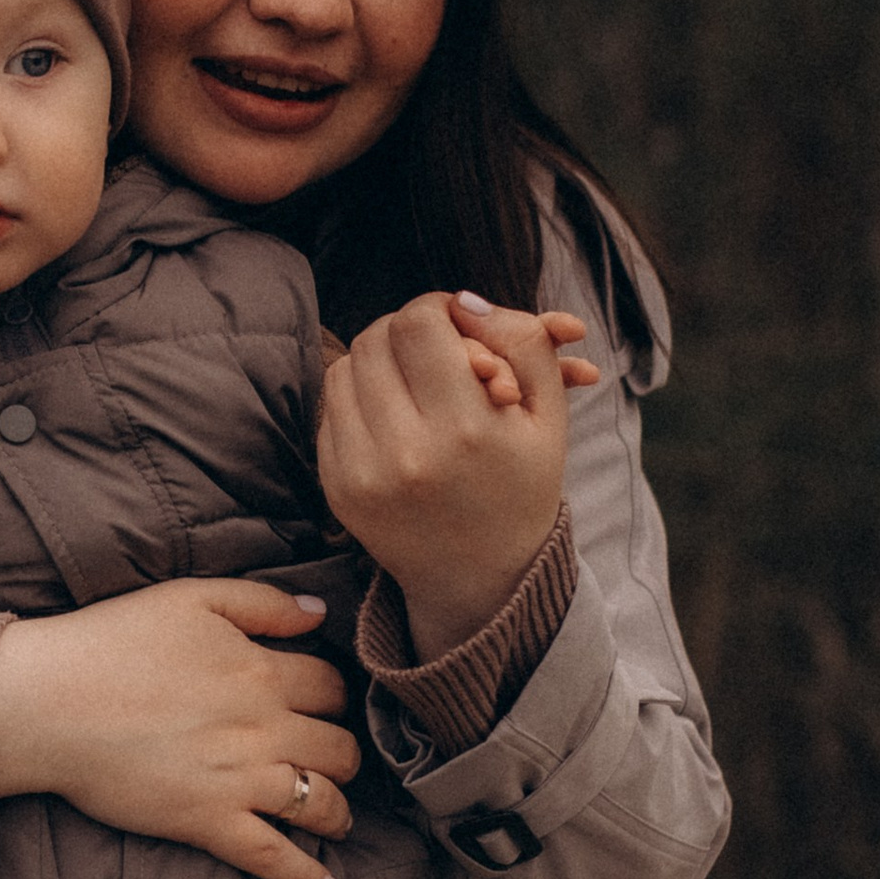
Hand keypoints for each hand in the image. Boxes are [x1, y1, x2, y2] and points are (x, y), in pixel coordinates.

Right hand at [0, 578, 358, 878]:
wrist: (49, 702)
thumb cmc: (111, 643)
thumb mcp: (190, 598)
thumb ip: (261, 602)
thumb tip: (318, 612)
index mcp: (261, 672)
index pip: (331, 686)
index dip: (331, 693)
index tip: (319, 702)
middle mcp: (264, 728)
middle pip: (339, 747)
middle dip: (341, 753)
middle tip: (328, 758)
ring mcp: (240, 781)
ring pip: (320, 802)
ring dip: (337, 811)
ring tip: (336, 817)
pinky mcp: (208, 823)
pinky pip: (273, 857)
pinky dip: (304, 874)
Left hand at [319, 293, 588, 659]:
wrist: (482, 578)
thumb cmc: (521, 486)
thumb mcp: (548, 416)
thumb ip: (523, 344)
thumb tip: (464, 300)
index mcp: (466, 431)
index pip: (419, 324)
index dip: (437, 307)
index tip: (457, 322)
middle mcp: (406, 453)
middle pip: (377, 339)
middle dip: (407, 330)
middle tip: (437, 347)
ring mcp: (362, 474)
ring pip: (345, 369)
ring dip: (379, 360)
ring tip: (416, 381)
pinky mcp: (336, 488)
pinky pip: (331, 410)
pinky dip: (360, 398)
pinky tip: (395, 417)